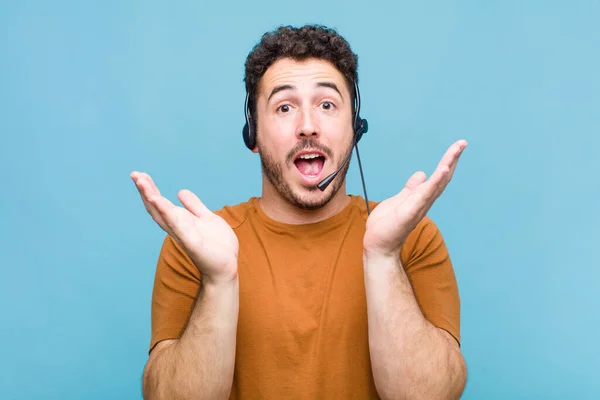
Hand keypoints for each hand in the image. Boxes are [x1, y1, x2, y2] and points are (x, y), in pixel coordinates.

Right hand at [131, 171, 238, 282]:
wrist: (227, 267)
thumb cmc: (217, 246)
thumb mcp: (206, 218)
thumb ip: (194, 206)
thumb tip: (180, 192)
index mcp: (181, 221)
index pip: (161, 204)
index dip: (150, 190)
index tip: (140, 175)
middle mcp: (178, 228)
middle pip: (156, 207)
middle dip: (145, 191)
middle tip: (134, 174)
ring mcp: (183, 235)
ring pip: (163, 215)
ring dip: (152, 198)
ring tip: (141, 183)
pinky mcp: (192, 243)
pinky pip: (177, 227)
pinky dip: (167, 214)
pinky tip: (158, 201)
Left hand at [363, 140, 466, 257]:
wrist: (379, 245)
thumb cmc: (388, 226)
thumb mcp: (399, 200)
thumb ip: (411, 188)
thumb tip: (421, 174)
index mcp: (421, 197)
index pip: (438, 177)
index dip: (448, 161)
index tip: (457, 146)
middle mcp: (424, 202)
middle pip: (442, 178)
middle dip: (452, 159)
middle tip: (463, 143)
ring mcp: (419, 207)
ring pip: (437, 184)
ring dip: (447, 166)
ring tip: (456, 151)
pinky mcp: (410, 212)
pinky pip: (424, 195)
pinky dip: (435, 182)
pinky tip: (442, 170)